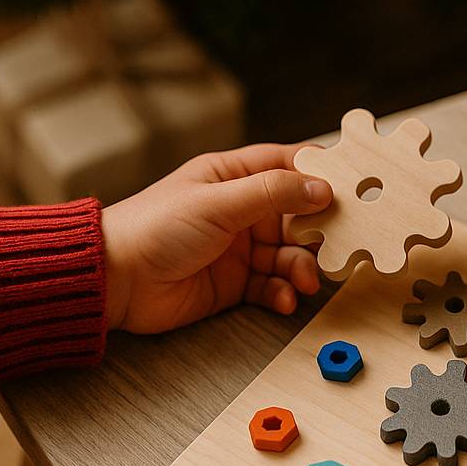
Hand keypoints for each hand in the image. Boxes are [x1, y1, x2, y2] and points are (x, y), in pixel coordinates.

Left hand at [102, 144, 331, 332]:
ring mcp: (240, 247)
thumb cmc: (154, 228)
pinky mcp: (236, 283)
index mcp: (233, 177)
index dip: (320, 176)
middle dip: (319, 232)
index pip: (288, 166)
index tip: (350, 190)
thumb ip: (273, 194)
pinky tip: (286, 298)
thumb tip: (322, 188)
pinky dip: (284, 292)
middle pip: (298, 215)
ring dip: (303, 267)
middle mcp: (241, 210)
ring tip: (305, 280)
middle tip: (338, 245)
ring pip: (290, 254)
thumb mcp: (219, 202)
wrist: (116, 281)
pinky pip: (273, 285)